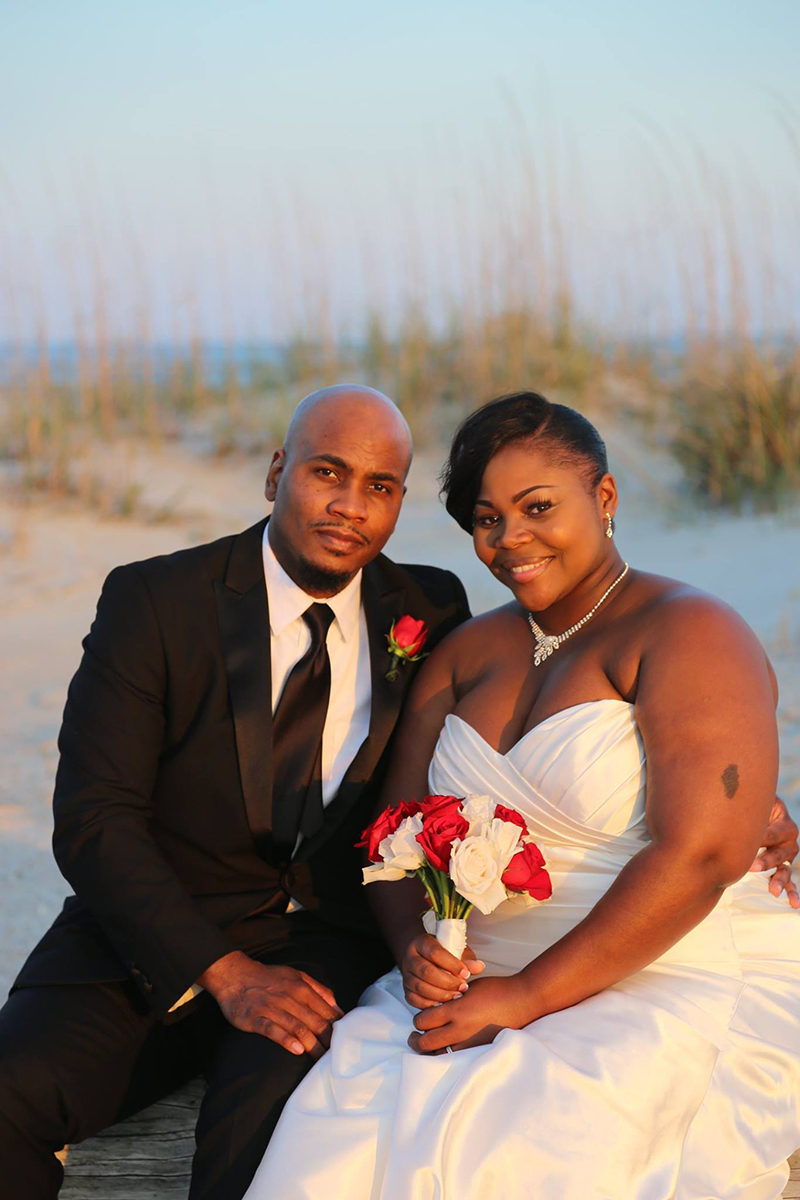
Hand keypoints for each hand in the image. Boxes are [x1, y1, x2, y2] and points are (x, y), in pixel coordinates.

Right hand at [198, 951, 342, 1056]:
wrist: (235, 975)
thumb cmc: (269, 978)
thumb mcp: (296, 975)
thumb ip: (318, 989)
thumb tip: (337, 1006)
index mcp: (301, 988)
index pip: (325, 1010)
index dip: (337, 1027)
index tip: (346, 1042)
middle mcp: (289, 997)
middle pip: (314, 1021)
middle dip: (328, 1040)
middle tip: (338, 1056)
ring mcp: (272, 1007)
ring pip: (298, 1027)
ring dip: (313, 1044)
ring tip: (323, 1060)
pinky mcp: (255, 1018)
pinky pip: (273, 1030)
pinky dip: (286, 1040)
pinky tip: (297, 1050)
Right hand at [401, 932, 484, 1008]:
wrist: (420, 955)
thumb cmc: (441, 952)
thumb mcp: (454, 948)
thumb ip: (466, 958)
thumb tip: (479, 967)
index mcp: (422, 942)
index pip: (435, 952)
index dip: (451, 964)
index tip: (466, 974)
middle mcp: (410, 958)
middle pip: (426, 971)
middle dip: (447, 982)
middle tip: (463, 988)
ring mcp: (406, 974)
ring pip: (420, 987)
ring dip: (441, 995)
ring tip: (456, 996)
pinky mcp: (406, 989)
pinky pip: (414, 1000)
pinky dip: (429, 1005)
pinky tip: (443, 1004)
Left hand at [409, 974, 531, 1053]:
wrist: (522, 1000)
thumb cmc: (495, 989)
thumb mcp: (467, 988)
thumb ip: (449, 999)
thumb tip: (433, 1008)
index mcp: (456, 1009)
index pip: (424, 1020)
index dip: (418, 1019)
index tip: (421, 1017)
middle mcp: (460, 1028)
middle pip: (426, 1042)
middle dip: (417, 1039)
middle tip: (415, 1036)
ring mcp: (470, 1043)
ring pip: (439, 1054)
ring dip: (432, 1049)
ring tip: (430, 1044)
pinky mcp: (479, 1050)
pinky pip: (456, 1057)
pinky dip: (448, 1054)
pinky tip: (447, 1048)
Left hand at [750, 796, 799, 908]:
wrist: (759, 812)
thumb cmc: (753, 806)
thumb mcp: (755, 802)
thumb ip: (746, 805)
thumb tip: (728, 806)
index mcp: (783, 822)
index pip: (772, 833)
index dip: (761, 839)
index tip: (746, 845)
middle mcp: (789, 839)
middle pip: (779, 852)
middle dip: (767, 860)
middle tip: (752, 867)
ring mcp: (787, 854)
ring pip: (785, 868)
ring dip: (778, 879)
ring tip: (773, 890)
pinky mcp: (784, 866)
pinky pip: (790, 880)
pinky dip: (792, 892)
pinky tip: (794, 904)